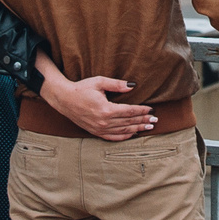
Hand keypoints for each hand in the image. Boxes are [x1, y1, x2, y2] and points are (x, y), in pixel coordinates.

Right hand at [40, 65, 157, 140]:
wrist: (64, 99)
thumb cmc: (81, 88)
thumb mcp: (99, 82)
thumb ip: (117, 84)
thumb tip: (132, 86)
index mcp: (105, 109)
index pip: (129, 111)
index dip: (141, 110)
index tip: (151, 109)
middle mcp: (103, 121)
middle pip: (128, 122)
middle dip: (143, 120)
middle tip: (155, 120)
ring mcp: (99, 128)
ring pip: (123, 131)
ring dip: (137, 129)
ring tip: (148, 126)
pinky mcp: (95, 132)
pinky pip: (113, 137)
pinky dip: (124, 136)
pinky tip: (133, 134)